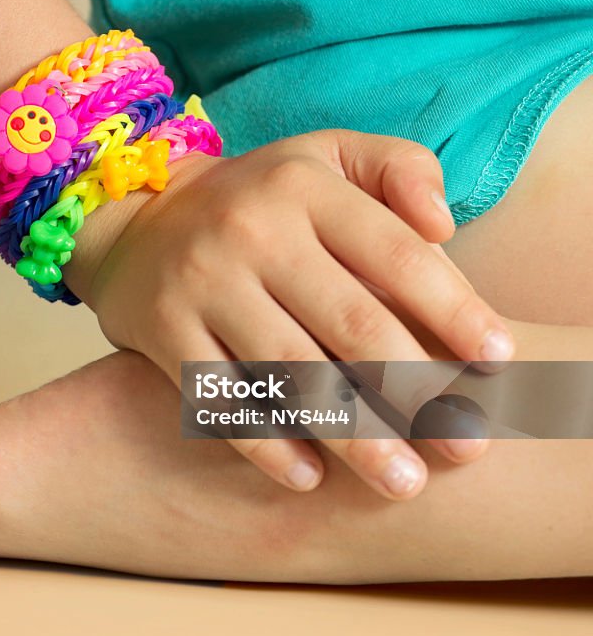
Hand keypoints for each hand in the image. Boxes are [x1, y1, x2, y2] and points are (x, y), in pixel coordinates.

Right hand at [65, 129, 511, 499]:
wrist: (139, 218)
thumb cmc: (258, 199)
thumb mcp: (325, 155)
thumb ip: (399, 169)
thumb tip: (444, 230)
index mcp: (304, 187)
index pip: (395, 254)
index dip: (454, 311)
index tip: (496, 362)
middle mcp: (251, 231)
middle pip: (350, 323)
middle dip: (415, 390)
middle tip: (464, 444)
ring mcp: (201, 283)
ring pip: (289, 372)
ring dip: (352, 434)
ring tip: (401, 481)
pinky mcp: (162, 330)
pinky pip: (219, 397)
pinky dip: (264, 443)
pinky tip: (308, 477)